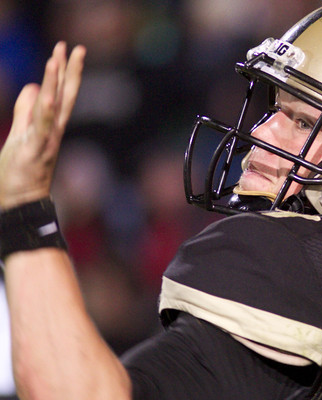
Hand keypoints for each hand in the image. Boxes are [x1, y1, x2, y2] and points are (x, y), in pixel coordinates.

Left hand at [0, 42, 84, 208]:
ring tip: (57, 58)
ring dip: (56, 82)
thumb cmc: (19, 173)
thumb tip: (33, 86)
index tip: (67, 50)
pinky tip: (47, 92)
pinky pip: (42, 126)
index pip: (61, 94)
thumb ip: (25, 112)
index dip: (64, 72)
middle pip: (66, 96)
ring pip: (55, 105)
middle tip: (77, 48)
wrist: (19, 203)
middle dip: (70, 71)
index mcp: (50, 127)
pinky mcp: (35, 149)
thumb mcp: (18, 135)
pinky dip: (46, 109)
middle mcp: (53, 131)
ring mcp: (46, 140)